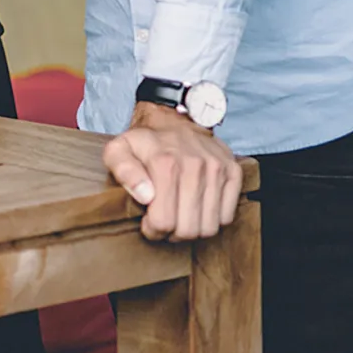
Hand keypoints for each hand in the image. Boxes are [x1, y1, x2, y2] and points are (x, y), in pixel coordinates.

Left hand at [103, 102, 242, 241]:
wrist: (173, 119)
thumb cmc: (145, 141)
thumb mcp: (118, 150)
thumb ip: (123, 171)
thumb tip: (144, 196)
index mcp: (165, 163)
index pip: (164, 221)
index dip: (153, 230)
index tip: (148, 223)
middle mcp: (195, 165)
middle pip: (188, 229)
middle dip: (172, 234)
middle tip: (164, 223)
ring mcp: (217, 169)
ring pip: (210, 227)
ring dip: (193, 230)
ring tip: (179, 217)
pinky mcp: (233, 171)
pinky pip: (227, 216)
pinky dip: (212, 219)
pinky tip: (197, 209)